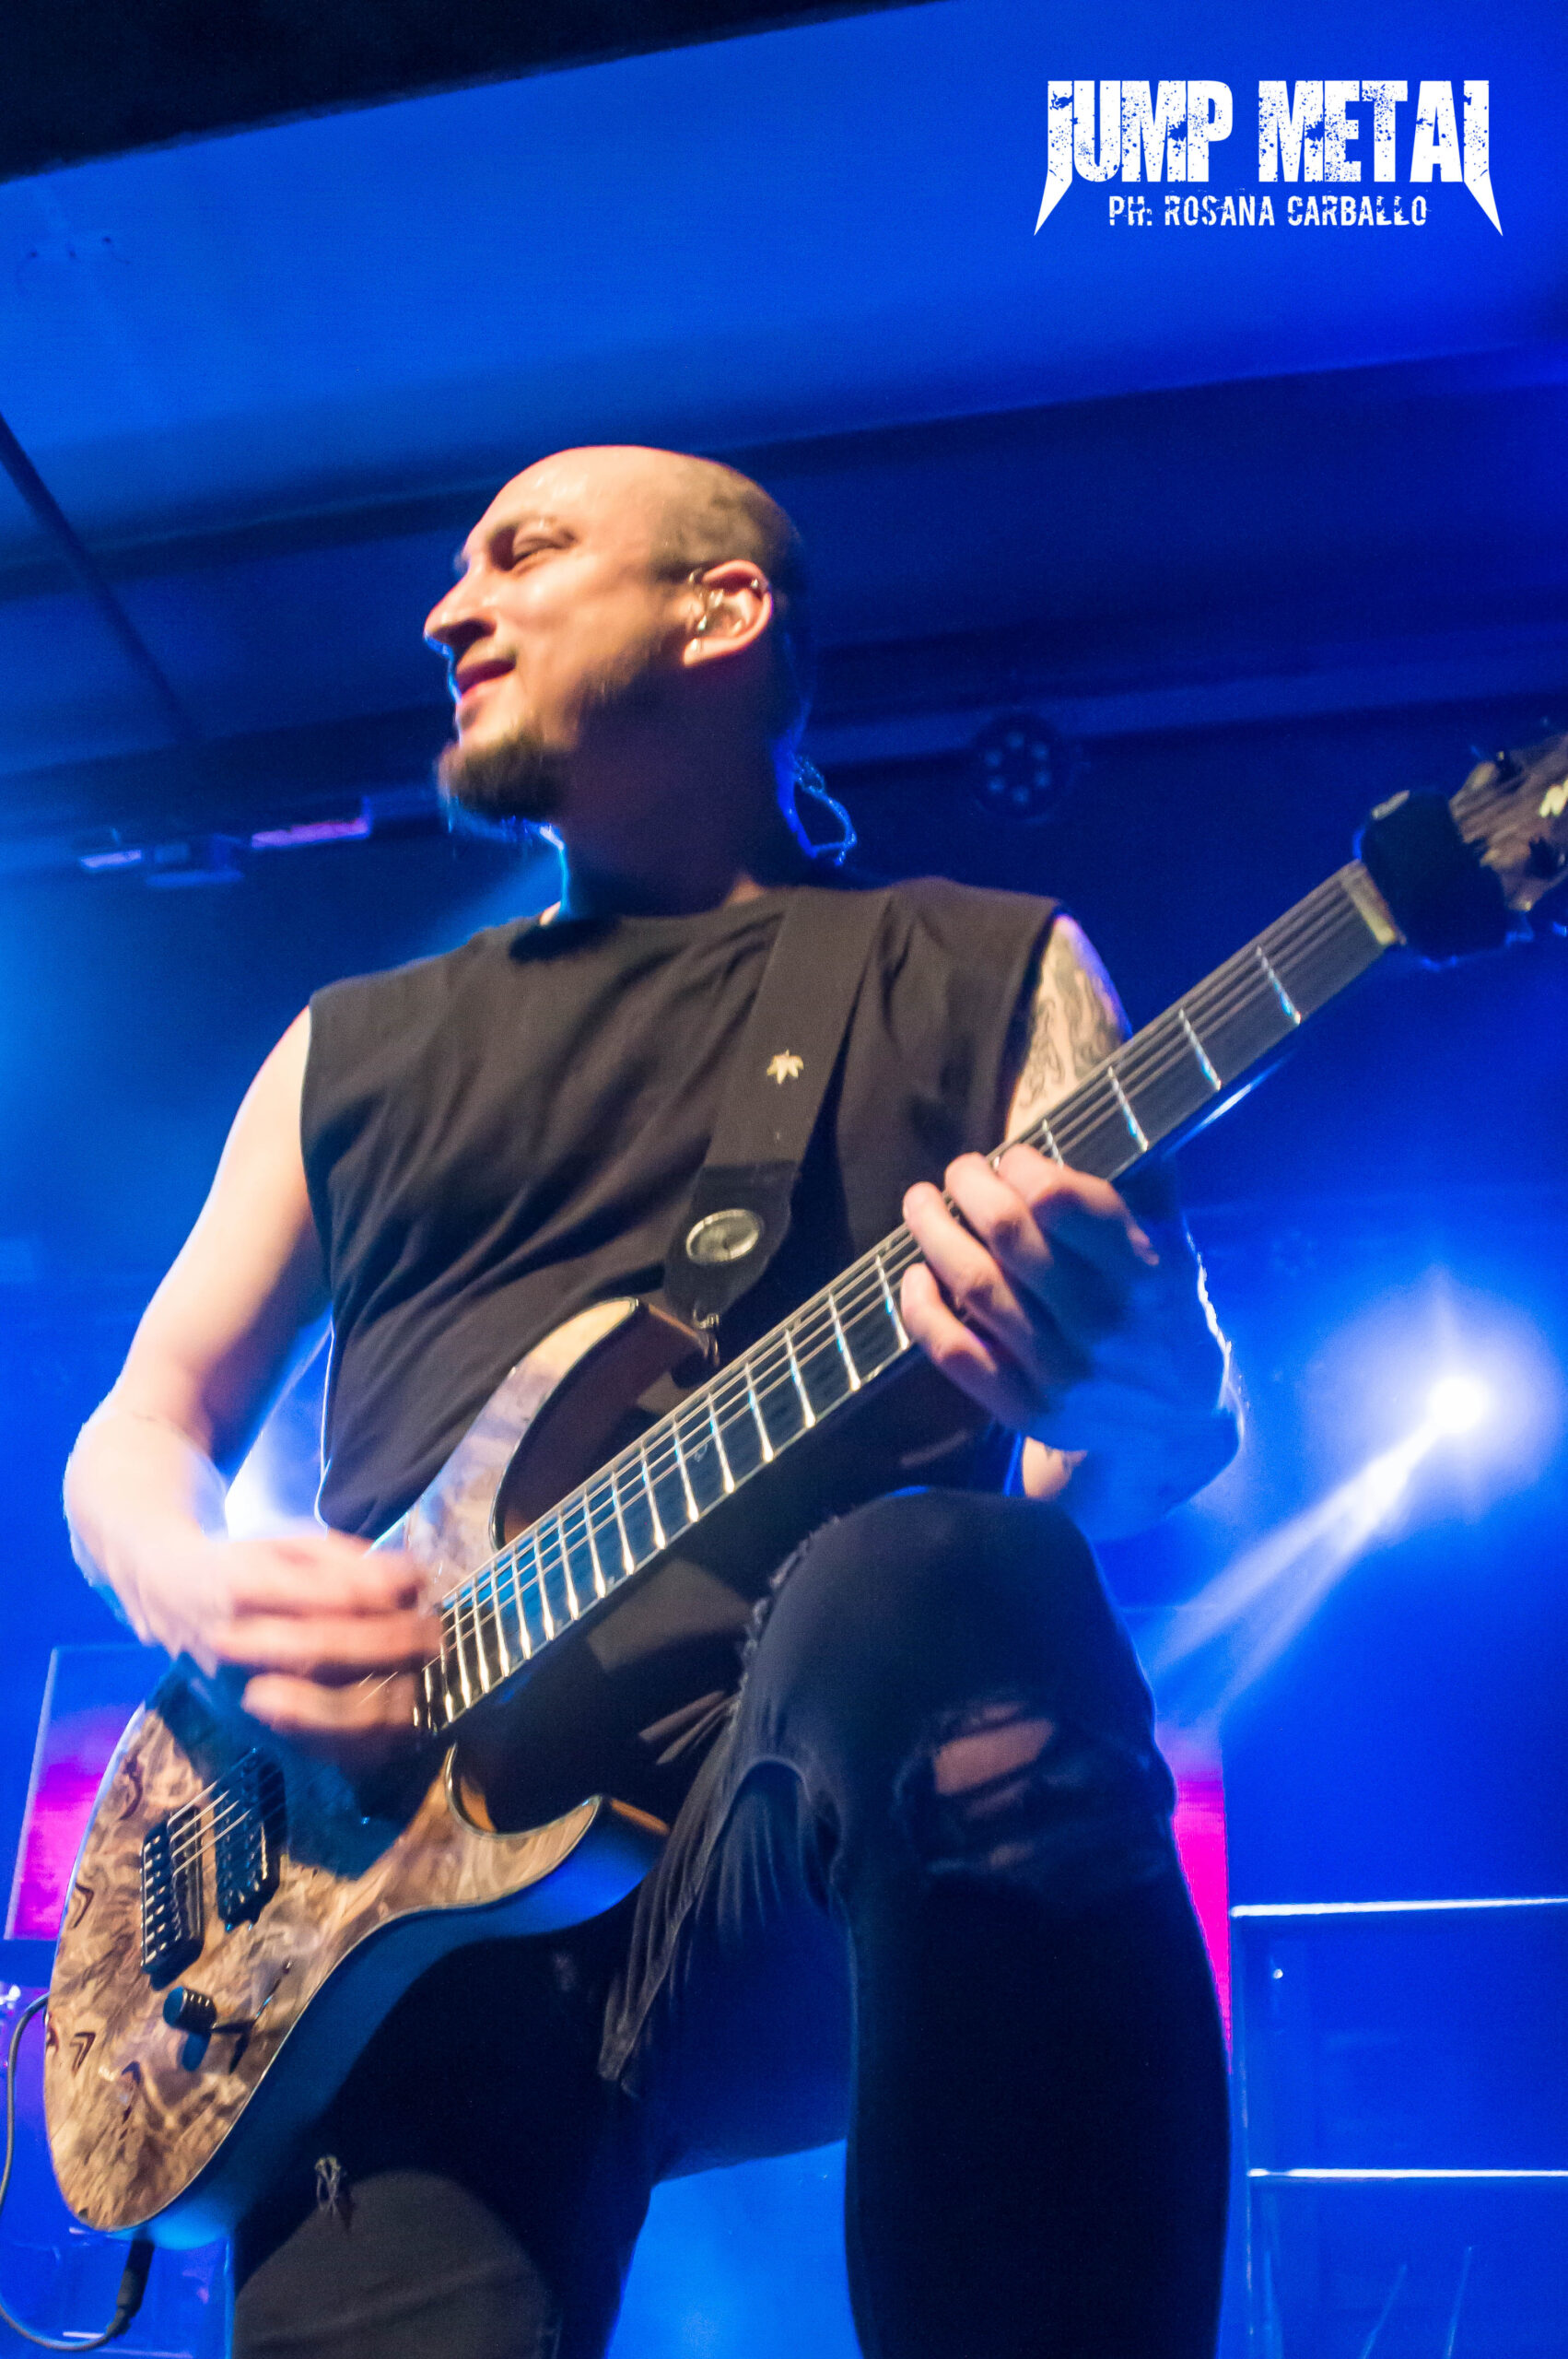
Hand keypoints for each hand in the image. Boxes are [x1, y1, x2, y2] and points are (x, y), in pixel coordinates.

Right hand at [153, 1527, 438, 1768]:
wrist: (169, 1598)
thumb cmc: (245, 1565)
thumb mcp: (287, 1544)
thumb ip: (346, 1563)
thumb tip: (410, 1580)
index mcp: (239, 1587)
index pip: (316, 1598)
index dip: (375, 1594)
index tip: (416, 1583)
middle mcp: (233, 1647)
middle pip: (320, 1653)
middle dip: (388, 1644)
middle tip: (432, 1631)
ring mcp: (239, 1697)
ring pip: (318, 1714)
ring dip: (385, 1695)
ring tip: (420, 1672)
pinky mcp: (253, 1733)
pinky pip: (320, 1752)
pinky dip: (368, 1741)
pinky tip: (399, 1713)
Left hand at [900, 1146, 1232, 1527]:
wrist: (1175, 1423)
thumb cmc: (1163, 1309)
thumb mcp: (1175, 1244)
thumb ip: (1145, 1178)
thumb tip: (1119, 1081)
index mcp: (1145, 1271)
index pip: (1062, 1201)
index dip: (1022, 1166)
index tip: (1012, 1156)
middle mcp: (1103, 1322)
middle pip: (1007, 1235)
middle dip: (969, 1188)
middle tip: (959, 1171)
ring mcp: (1063, 1371)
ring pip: (974, 1286)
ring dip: (933, 1234)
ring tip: (920, 1205)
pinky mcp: (1028, 1409)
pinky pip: (955, 1354)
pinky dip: (922, 1311)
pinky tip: (914, 1276)